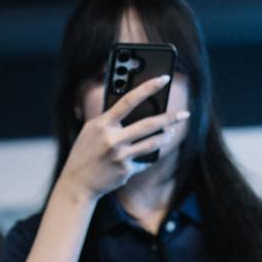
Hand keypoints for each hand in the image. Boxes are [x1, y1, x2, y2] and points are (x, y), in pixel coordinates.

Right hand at [57, 76, 189, 201]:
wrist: (77, 183)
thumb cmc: (85, 152)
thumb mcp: (92, 130)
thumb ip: (109, 119)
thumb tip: (132, 107)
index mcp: (102, 124)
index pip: (128, 100)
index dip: (147, 88)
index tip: (164, 78)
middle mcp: (112, 139)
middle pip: (148, 125)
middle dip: (169, 118)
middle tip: (184, 114)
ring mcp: (120, 156)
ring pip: (152, 144)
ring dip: (165, 137)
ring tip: (170, 132)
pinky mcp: (126, 171)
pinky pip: (144, 160)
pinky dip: (147, 157)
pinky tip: (148, 155)